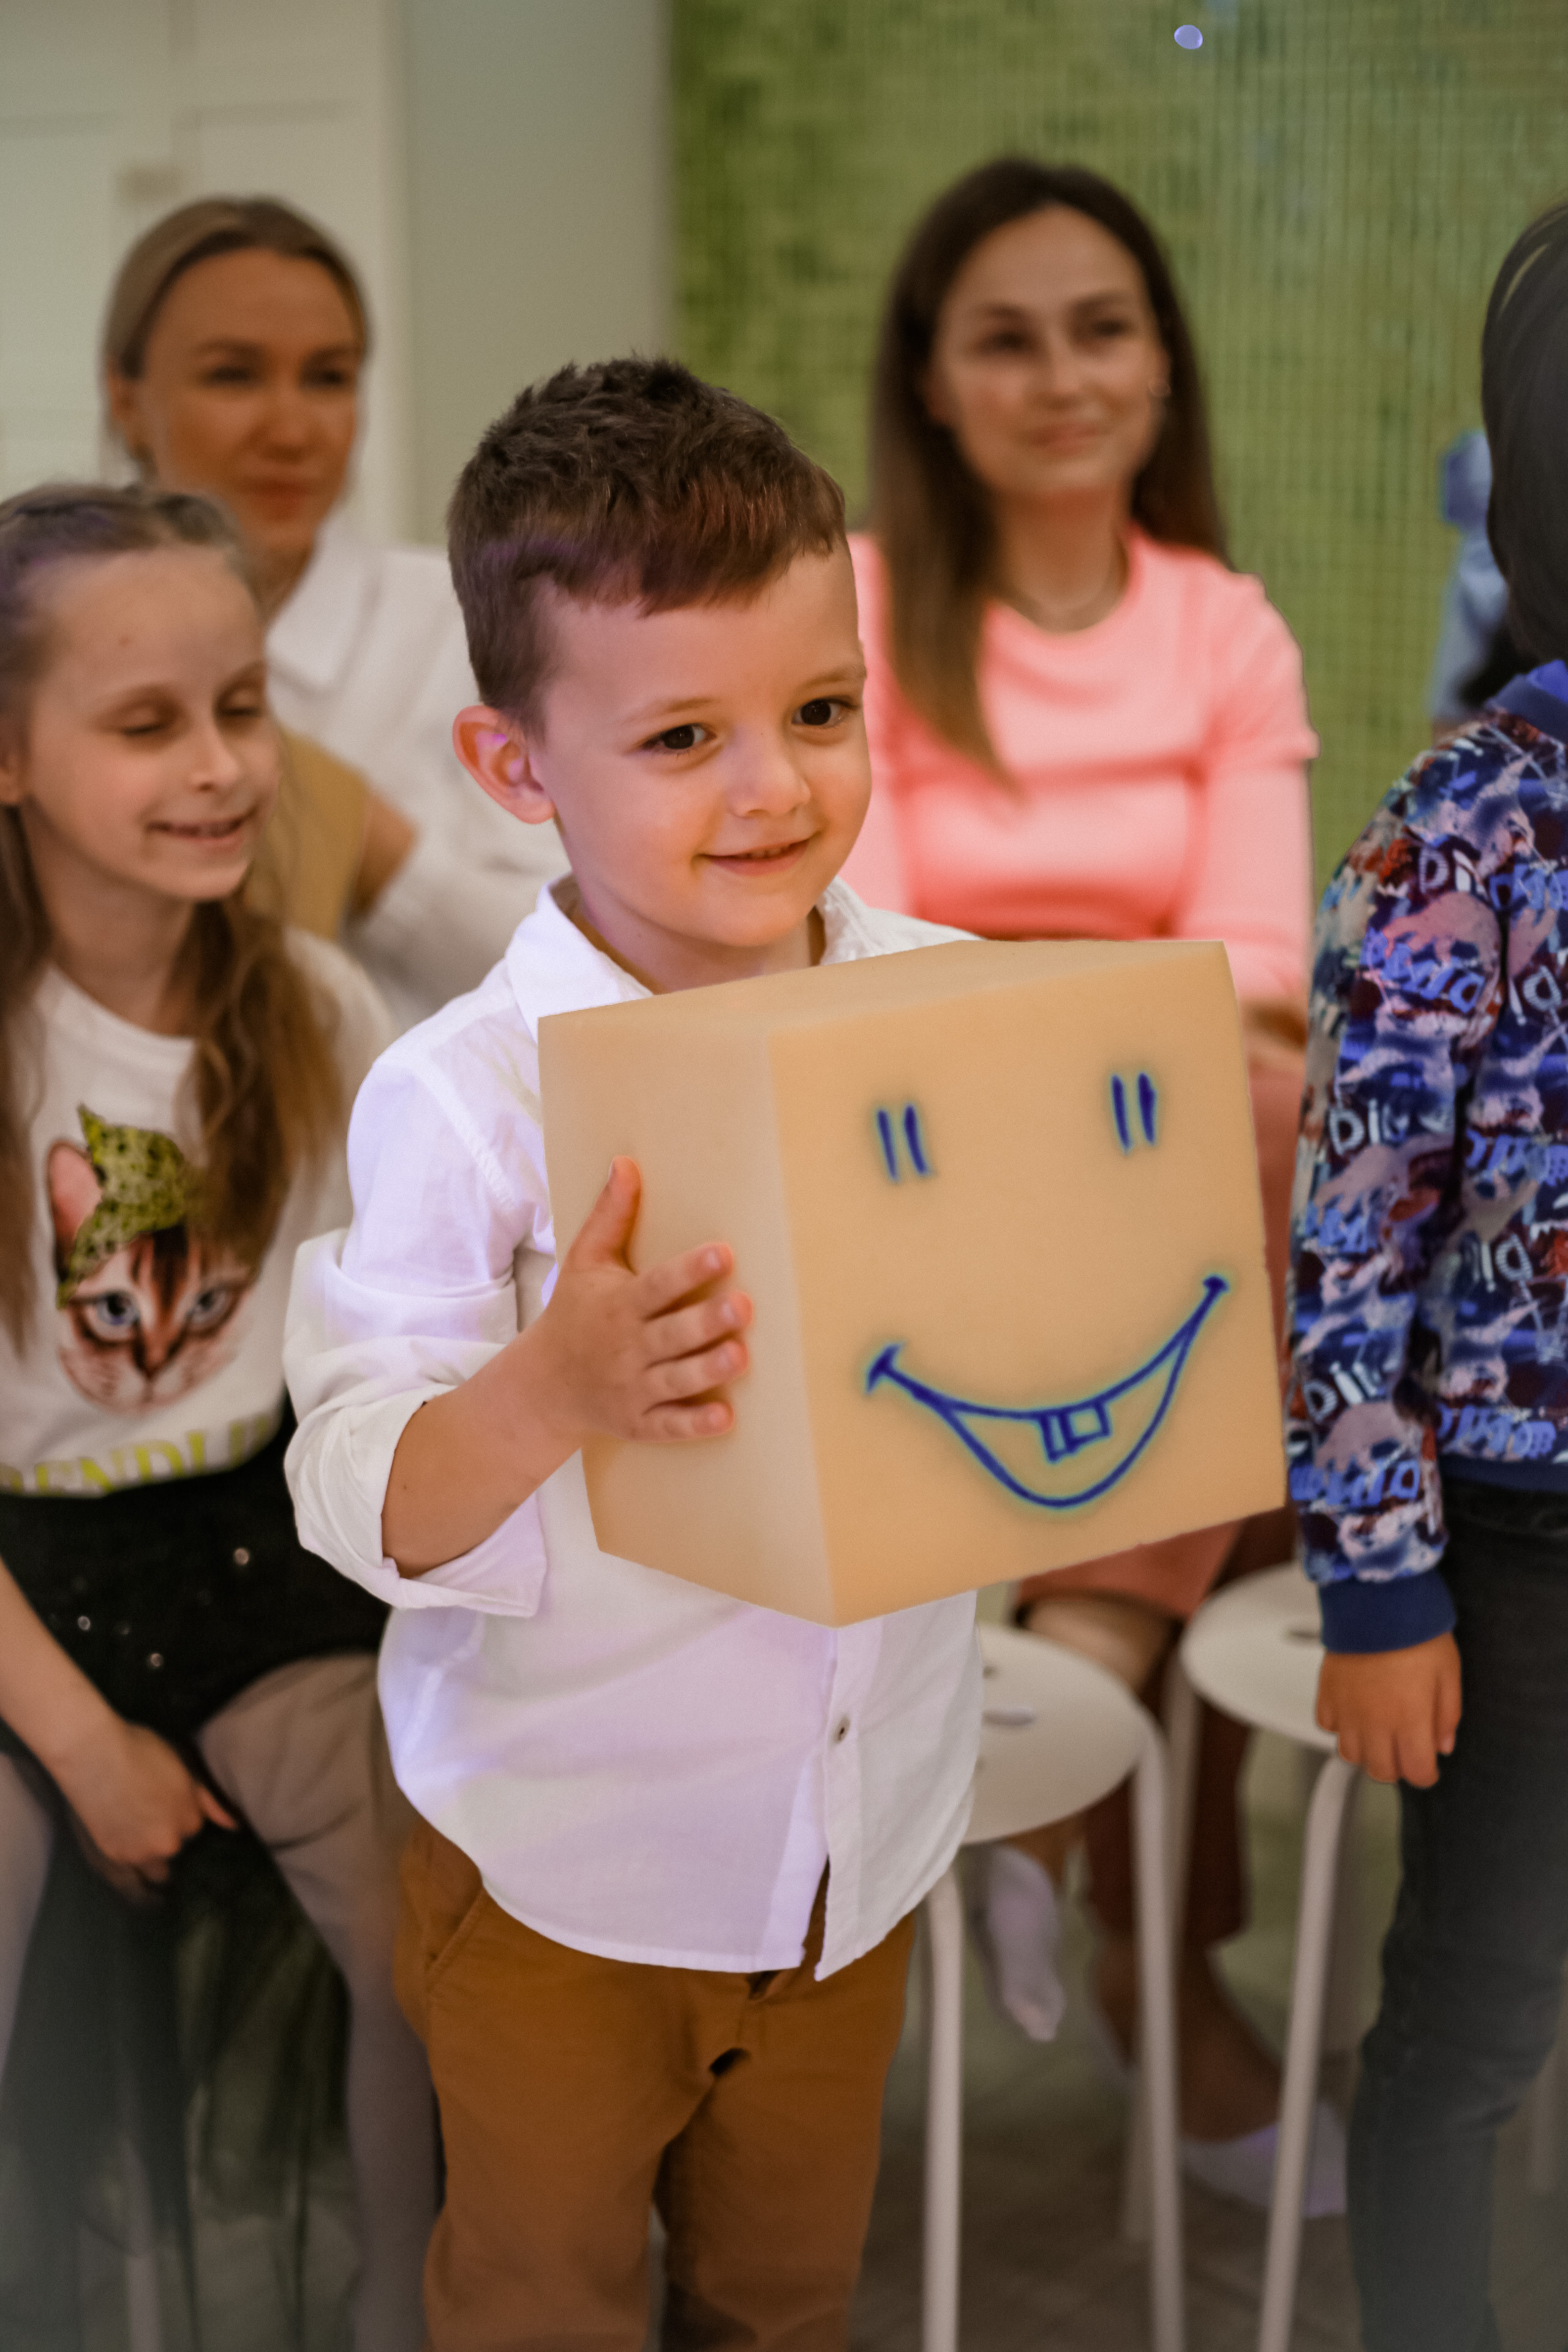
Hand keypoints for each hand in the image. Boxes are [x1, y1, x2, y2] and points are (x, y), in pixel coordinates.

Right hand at [51, 1716, 235, 1882]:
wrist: (94, 1756)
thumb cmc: (139, 1751)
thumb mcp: (182, 1767)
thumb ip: (209, 1801)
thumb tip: (234, 1825)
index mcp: (190, 1819)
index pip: (191, 1827)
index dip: (177, 1814)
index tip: (162, 1801)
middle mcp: (168, 1842)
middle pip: (171, 1848)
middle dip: (163, 1837)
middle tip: (145, 1814)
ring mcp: (140, 1853)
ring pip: (153, 1867)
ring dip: (148, 1856)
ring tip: (133, 1831)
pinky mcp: (113, 1857)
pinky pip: (129, 1872)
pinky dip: (128, 1860)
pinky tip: (119, 1839)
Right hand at [533, 1158, 752, 1446]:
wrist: (543, 1384)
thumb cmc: (574, 1312)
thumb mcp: (583, 1261)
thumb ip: (610, 1216)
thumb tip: (626, 1162)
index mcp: (619, 1304)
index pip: (657, 1285)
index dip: (690, 1270)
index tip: (724, 1252)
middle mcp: (626, 1347)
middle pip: (671, 1334)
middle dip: (705, 1321)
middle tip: (743, 1306)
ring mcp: (632, 1388)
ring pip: (674, 1380)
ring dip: (706, 1370)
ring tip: (740, 1356)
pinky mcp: (638, 1422)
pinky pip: (667, 1426)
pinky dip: (693, 1425)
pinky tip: (725, 1419)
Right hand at [1316, 1633, 1461, 1785]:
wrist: (1377, 1601)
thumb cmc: (1416, 1633)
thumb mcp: (1449, 1674)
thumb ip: (1447, 1716)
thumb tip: (1442, 1745)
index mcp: (1410, 1721)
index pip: (1416, 1773)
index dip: (1426, 1773)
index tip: (1428, 1765)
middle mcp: (1375, 1722)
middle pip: (1381, 1771)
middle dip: (1397, 1766)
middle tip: (1404, 1748)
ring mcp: (1347, 1710)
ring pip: (1350, 1754)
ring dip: (1366, 1751)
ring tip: (1378, 1733)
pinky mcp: (1327, 1693)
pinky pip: (1327, 1725)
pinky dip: (1340, 1726)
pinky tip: (1354, 1713)